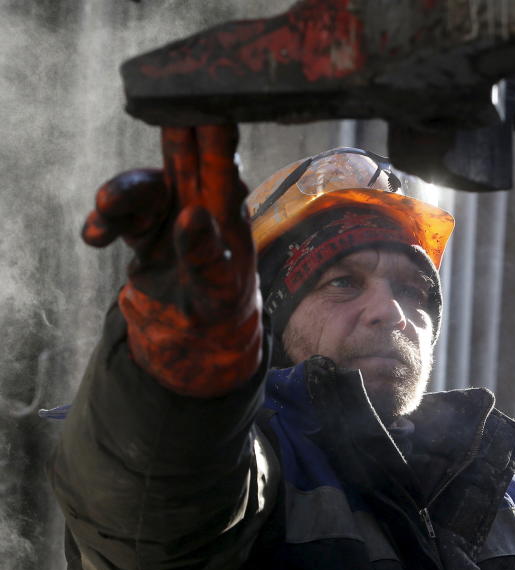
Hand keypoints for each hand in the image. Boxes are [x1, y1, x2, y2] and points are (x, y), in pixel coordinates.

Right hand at [82, 125, 260, 397]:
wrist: (194, 334)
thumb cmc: (220, 305)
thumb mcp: (218, 288)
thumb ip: (205, 256)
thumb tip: (191, 216)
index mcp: (227, 207)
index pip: (219, 159)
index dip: (212, 128)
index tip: (202, 101)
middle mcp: (199, 198)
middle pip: (182, 153)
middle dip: (172, 126)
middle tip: (158, 98)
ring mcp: (169, 209)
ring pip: (142, 184)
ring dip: (121, 192)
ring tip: (104, 208)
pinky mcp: (142, 226)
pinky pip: (118, 214)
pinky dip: (103, 222)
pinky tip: (94, 237)